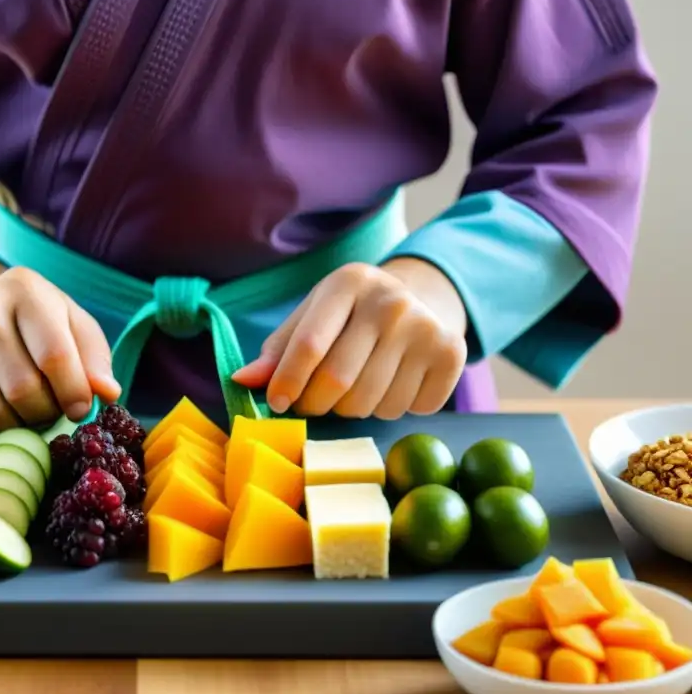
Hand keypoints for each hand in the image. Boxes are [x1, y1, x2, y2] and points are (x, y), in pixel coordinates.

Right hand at [0, 261, 119, 444]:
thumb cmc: (33, 323)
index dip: (75, 394)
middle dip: (45, 414)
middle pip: (21, 391)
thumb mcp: (71, 324)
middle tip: (50, 411)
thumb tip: (105, 394)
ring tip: (24, 415)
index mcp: (23, 289)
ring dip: (15, 430)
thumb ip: (94, 358)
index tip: (80, 410)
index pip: (56, 355)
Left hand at [232, 258, 467, 419]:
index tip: (277, 403)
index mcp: (348, 283)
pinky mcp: (452, 353)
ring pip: (372, 403)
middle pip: (339, 382)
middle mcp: (391, 301)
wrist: (421, 297)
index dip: (287, 382)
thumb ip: (278, 350)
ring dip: (354, 410)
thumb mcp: (312, 316)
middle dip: (316, 404)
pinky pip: (409, 409)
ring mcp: (426, 326)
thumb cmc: (351, 314)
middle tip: (313, 402)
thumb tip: (241, 380)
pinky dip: (393, 409)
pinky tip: (392, 384)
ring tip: (356, 387)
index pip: (309, 344)